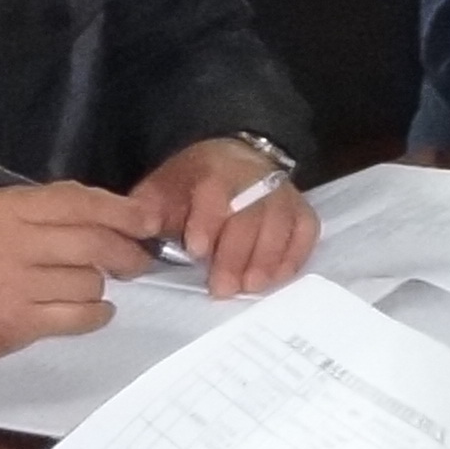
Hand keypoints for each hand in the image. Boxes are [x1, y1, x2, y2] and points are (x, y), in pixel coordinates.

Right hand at [0, 180, 161, 363]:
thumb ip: (45, 207)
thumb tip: (112, 208)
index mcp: (3, 209)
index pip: (78, 201)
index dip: (121, 211)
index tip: (148, 221)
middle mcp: (8, 243)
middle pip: (93, 242)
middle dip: (126, 252)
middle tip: (137, 261)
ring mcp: (11, 286)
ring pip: (89, 282)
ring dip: (99, 286)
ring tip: (87, 287)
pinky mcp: (16, 324)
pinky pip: (78, 316)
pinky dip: (95, 314)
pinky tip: (93, 311)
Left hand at [137, 137, 312, 299]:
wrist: (233, 160)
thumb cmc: (192, 184)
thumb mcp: (162, 187)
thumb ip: (148, 210)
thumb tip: (143, 228)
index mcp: (215, 169)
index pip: (216, 192)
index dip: (209, 220)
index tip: (197, 250)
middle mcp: (255, 178)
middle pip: (252, 215)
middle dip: (237, 254)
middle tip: (224, 288)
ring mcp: (283, 194)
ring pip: (282, 225)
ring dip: (267, 259)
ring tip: (251, 287)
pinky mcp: (301, 210)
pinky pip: (306, 231)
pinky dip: (295, 255)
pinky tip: (278, 277)